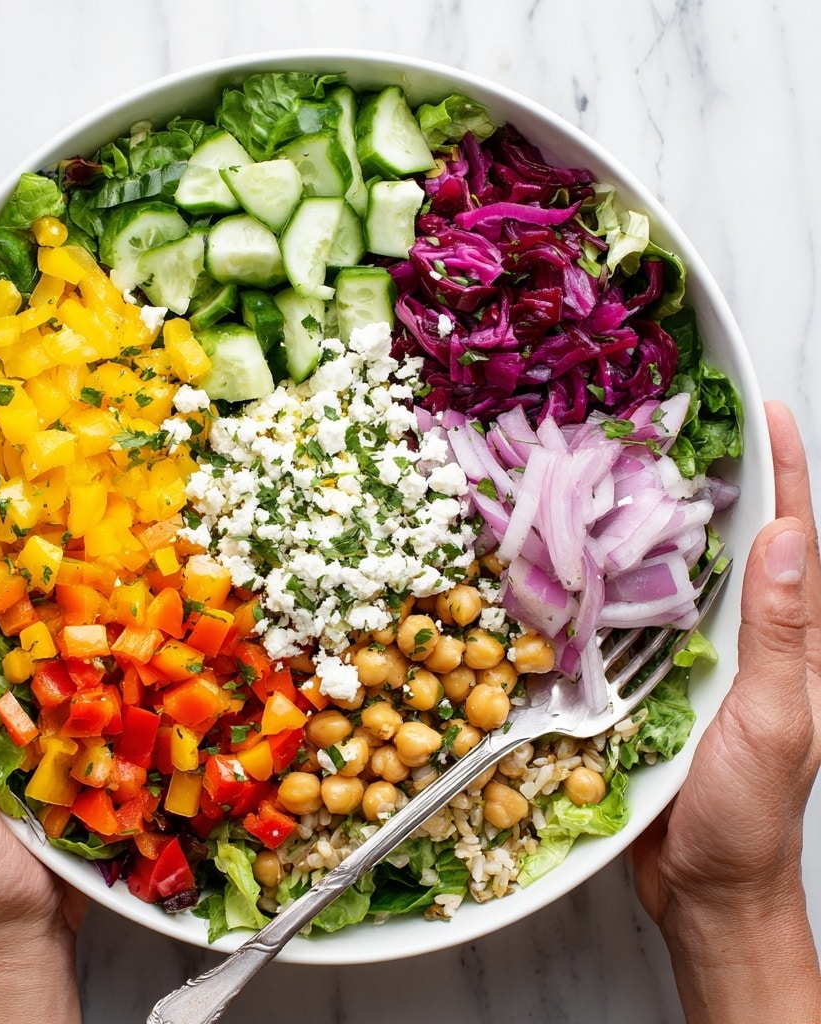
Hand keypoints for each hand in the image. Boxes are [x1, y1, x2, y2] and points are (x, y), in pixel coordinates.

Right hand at [630, 401, 820, 1021]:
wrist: (703, 884)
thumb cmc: (748, 812)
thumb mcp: (777, 719)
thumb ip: (783, 634)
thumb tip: (786, 539)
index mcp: (793, 638)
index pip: (795, 537)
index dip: (784, 470)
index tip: (766, 409)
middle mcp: (747, 636)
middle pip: (737, 540)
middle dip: (719, 475)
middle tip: (682, 418)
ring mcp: (700, 658)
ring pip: (680, 572)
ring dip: (660, 520)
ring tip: (627, 466)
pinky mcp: (654, 680)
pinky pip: (637, 616)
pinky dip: (616, 577)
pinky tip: (586, 555)